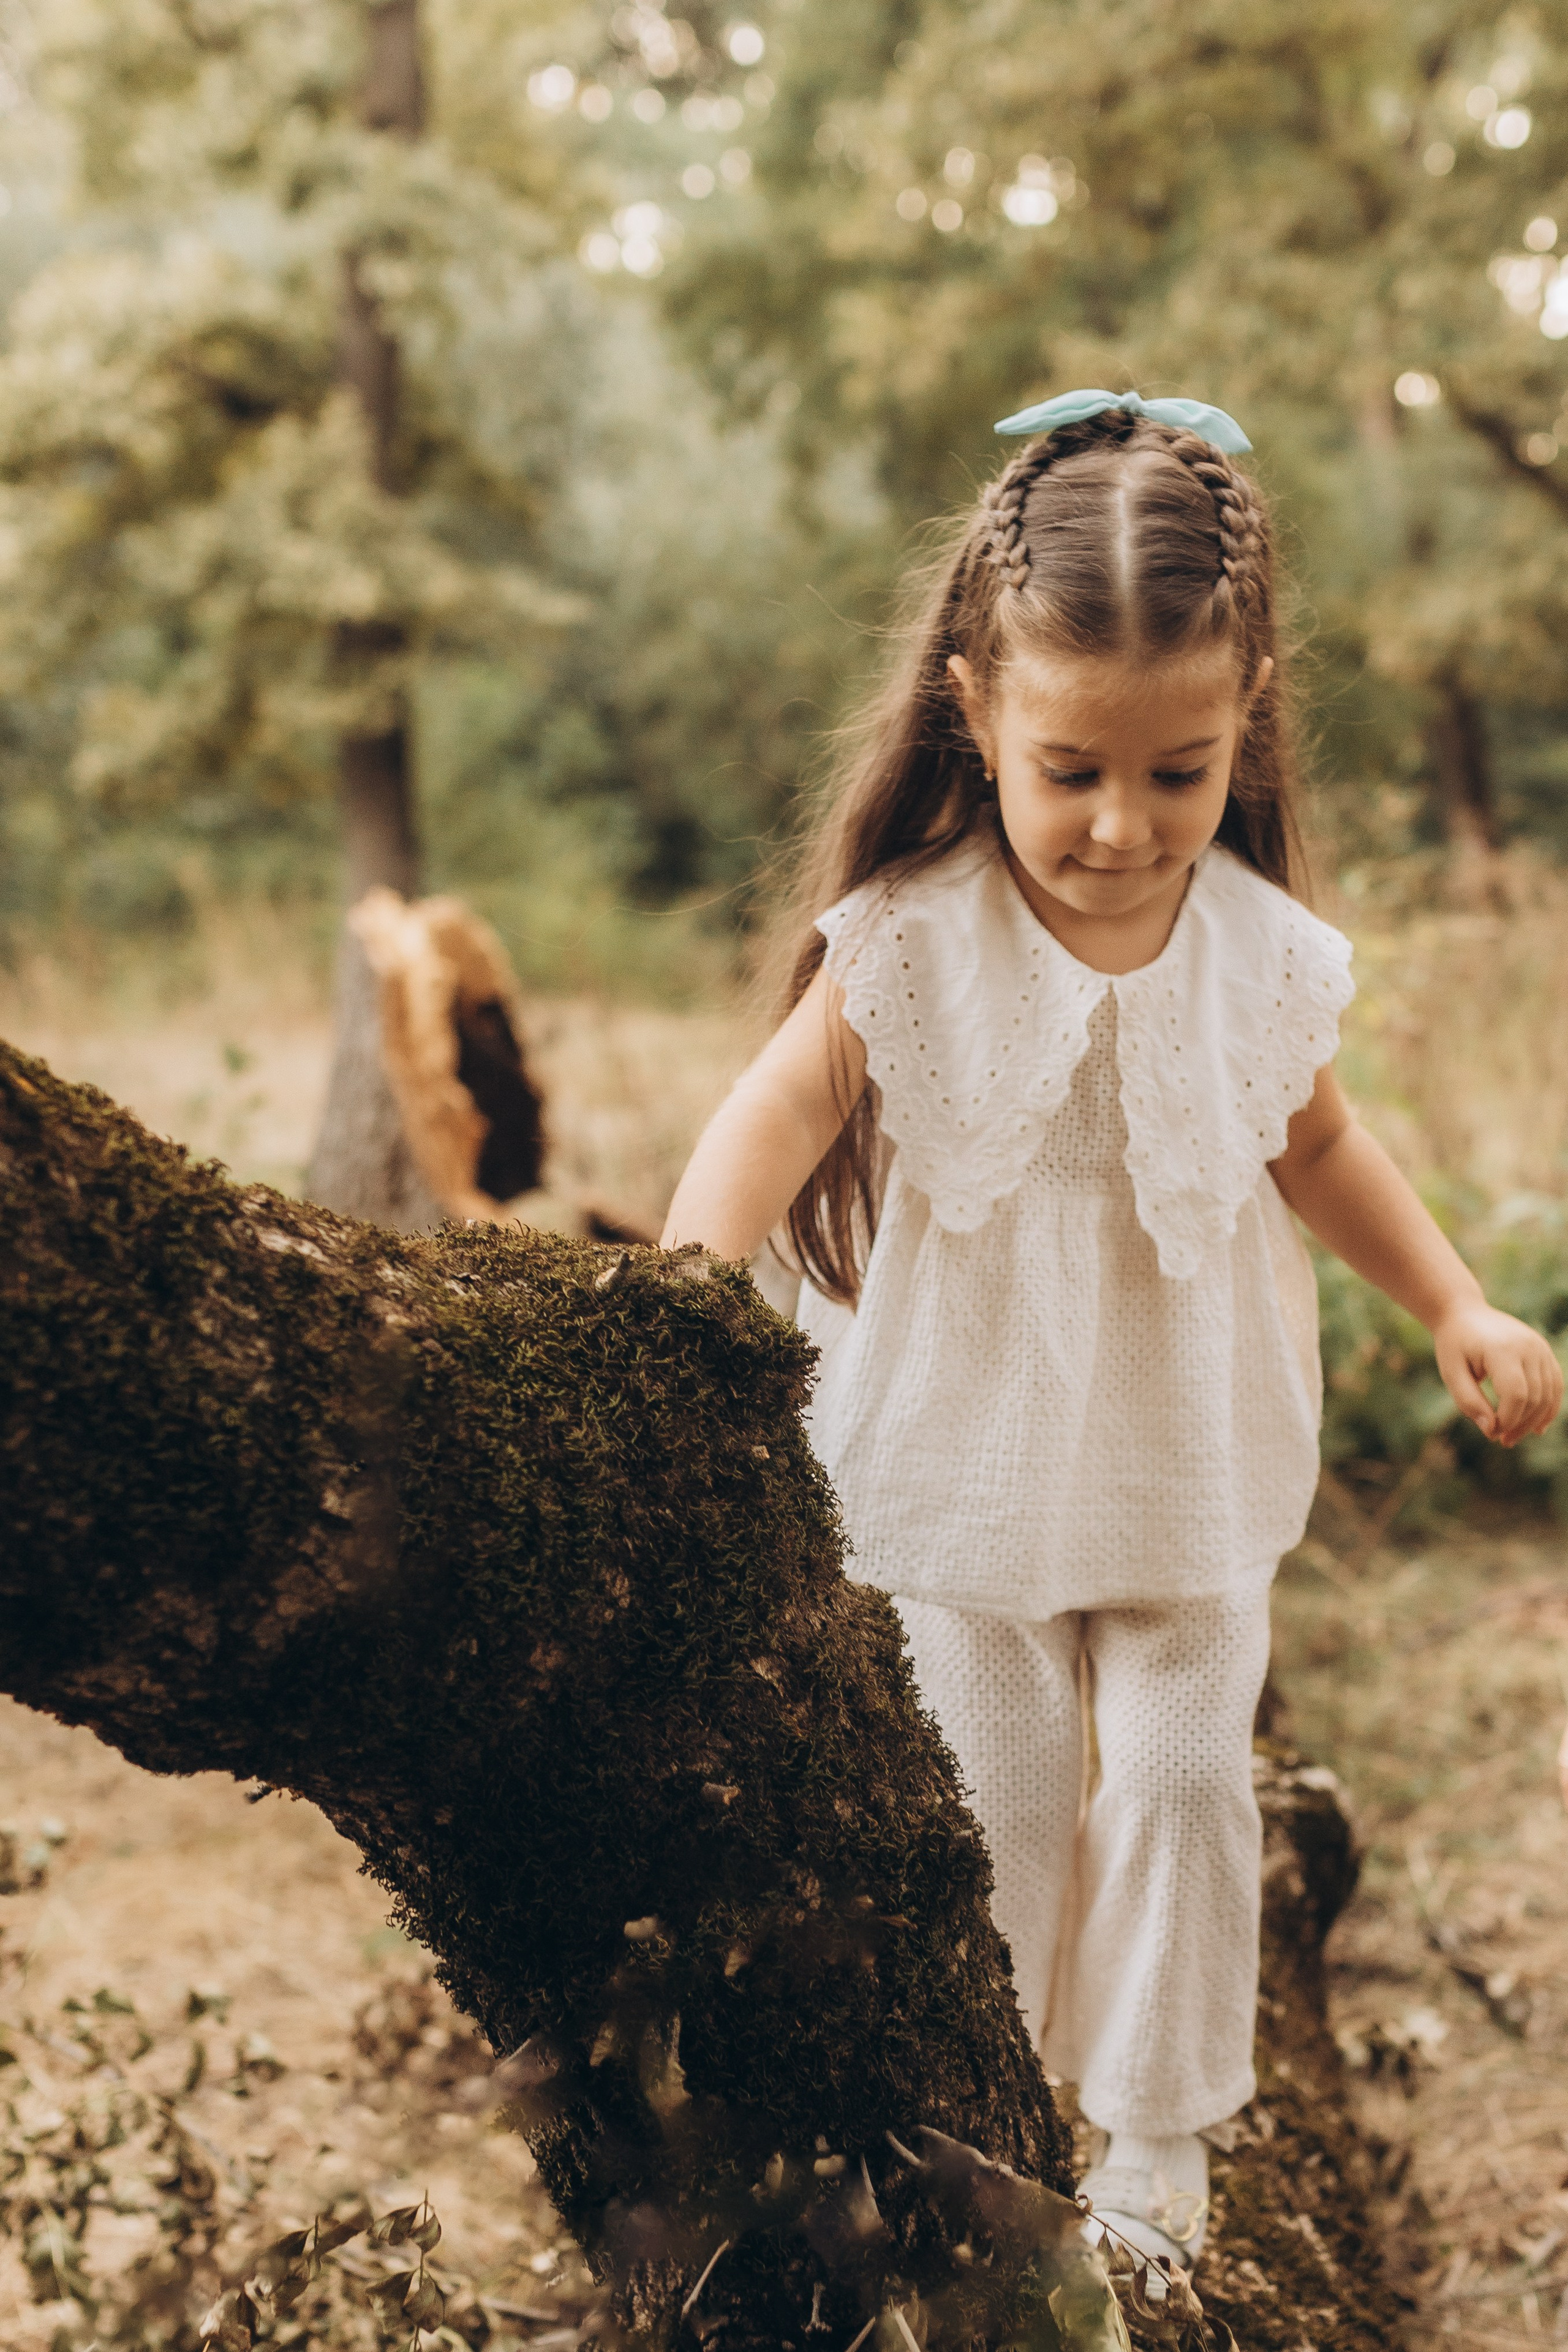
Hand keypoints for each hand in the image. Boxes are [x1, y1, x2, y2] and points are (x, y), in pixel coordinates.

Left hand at [1432, 1301, 1562, 1446]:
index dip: (1508, 1420)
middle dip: (1520, 1424)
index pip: (1516, 1394)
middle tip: (1502, 1441)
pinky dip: (1549, 1406)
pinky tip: (1537, 1427)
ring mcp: (1540, 1347)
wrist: (1464, 1313)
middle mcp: (1528, 1346)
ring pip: (1549, 1394)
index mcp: (1502, 1349)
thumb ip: (1469, 1402)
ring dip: (1535, 1420)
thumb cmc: (1454, 1346)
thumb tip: (1491, 1430)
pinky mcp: (1544, 1350)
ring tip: (1514, 1436)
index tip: (1492, 1434)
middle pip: (1535, 1397)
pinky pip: (1555, 1383)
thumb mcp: (1452, 1374)